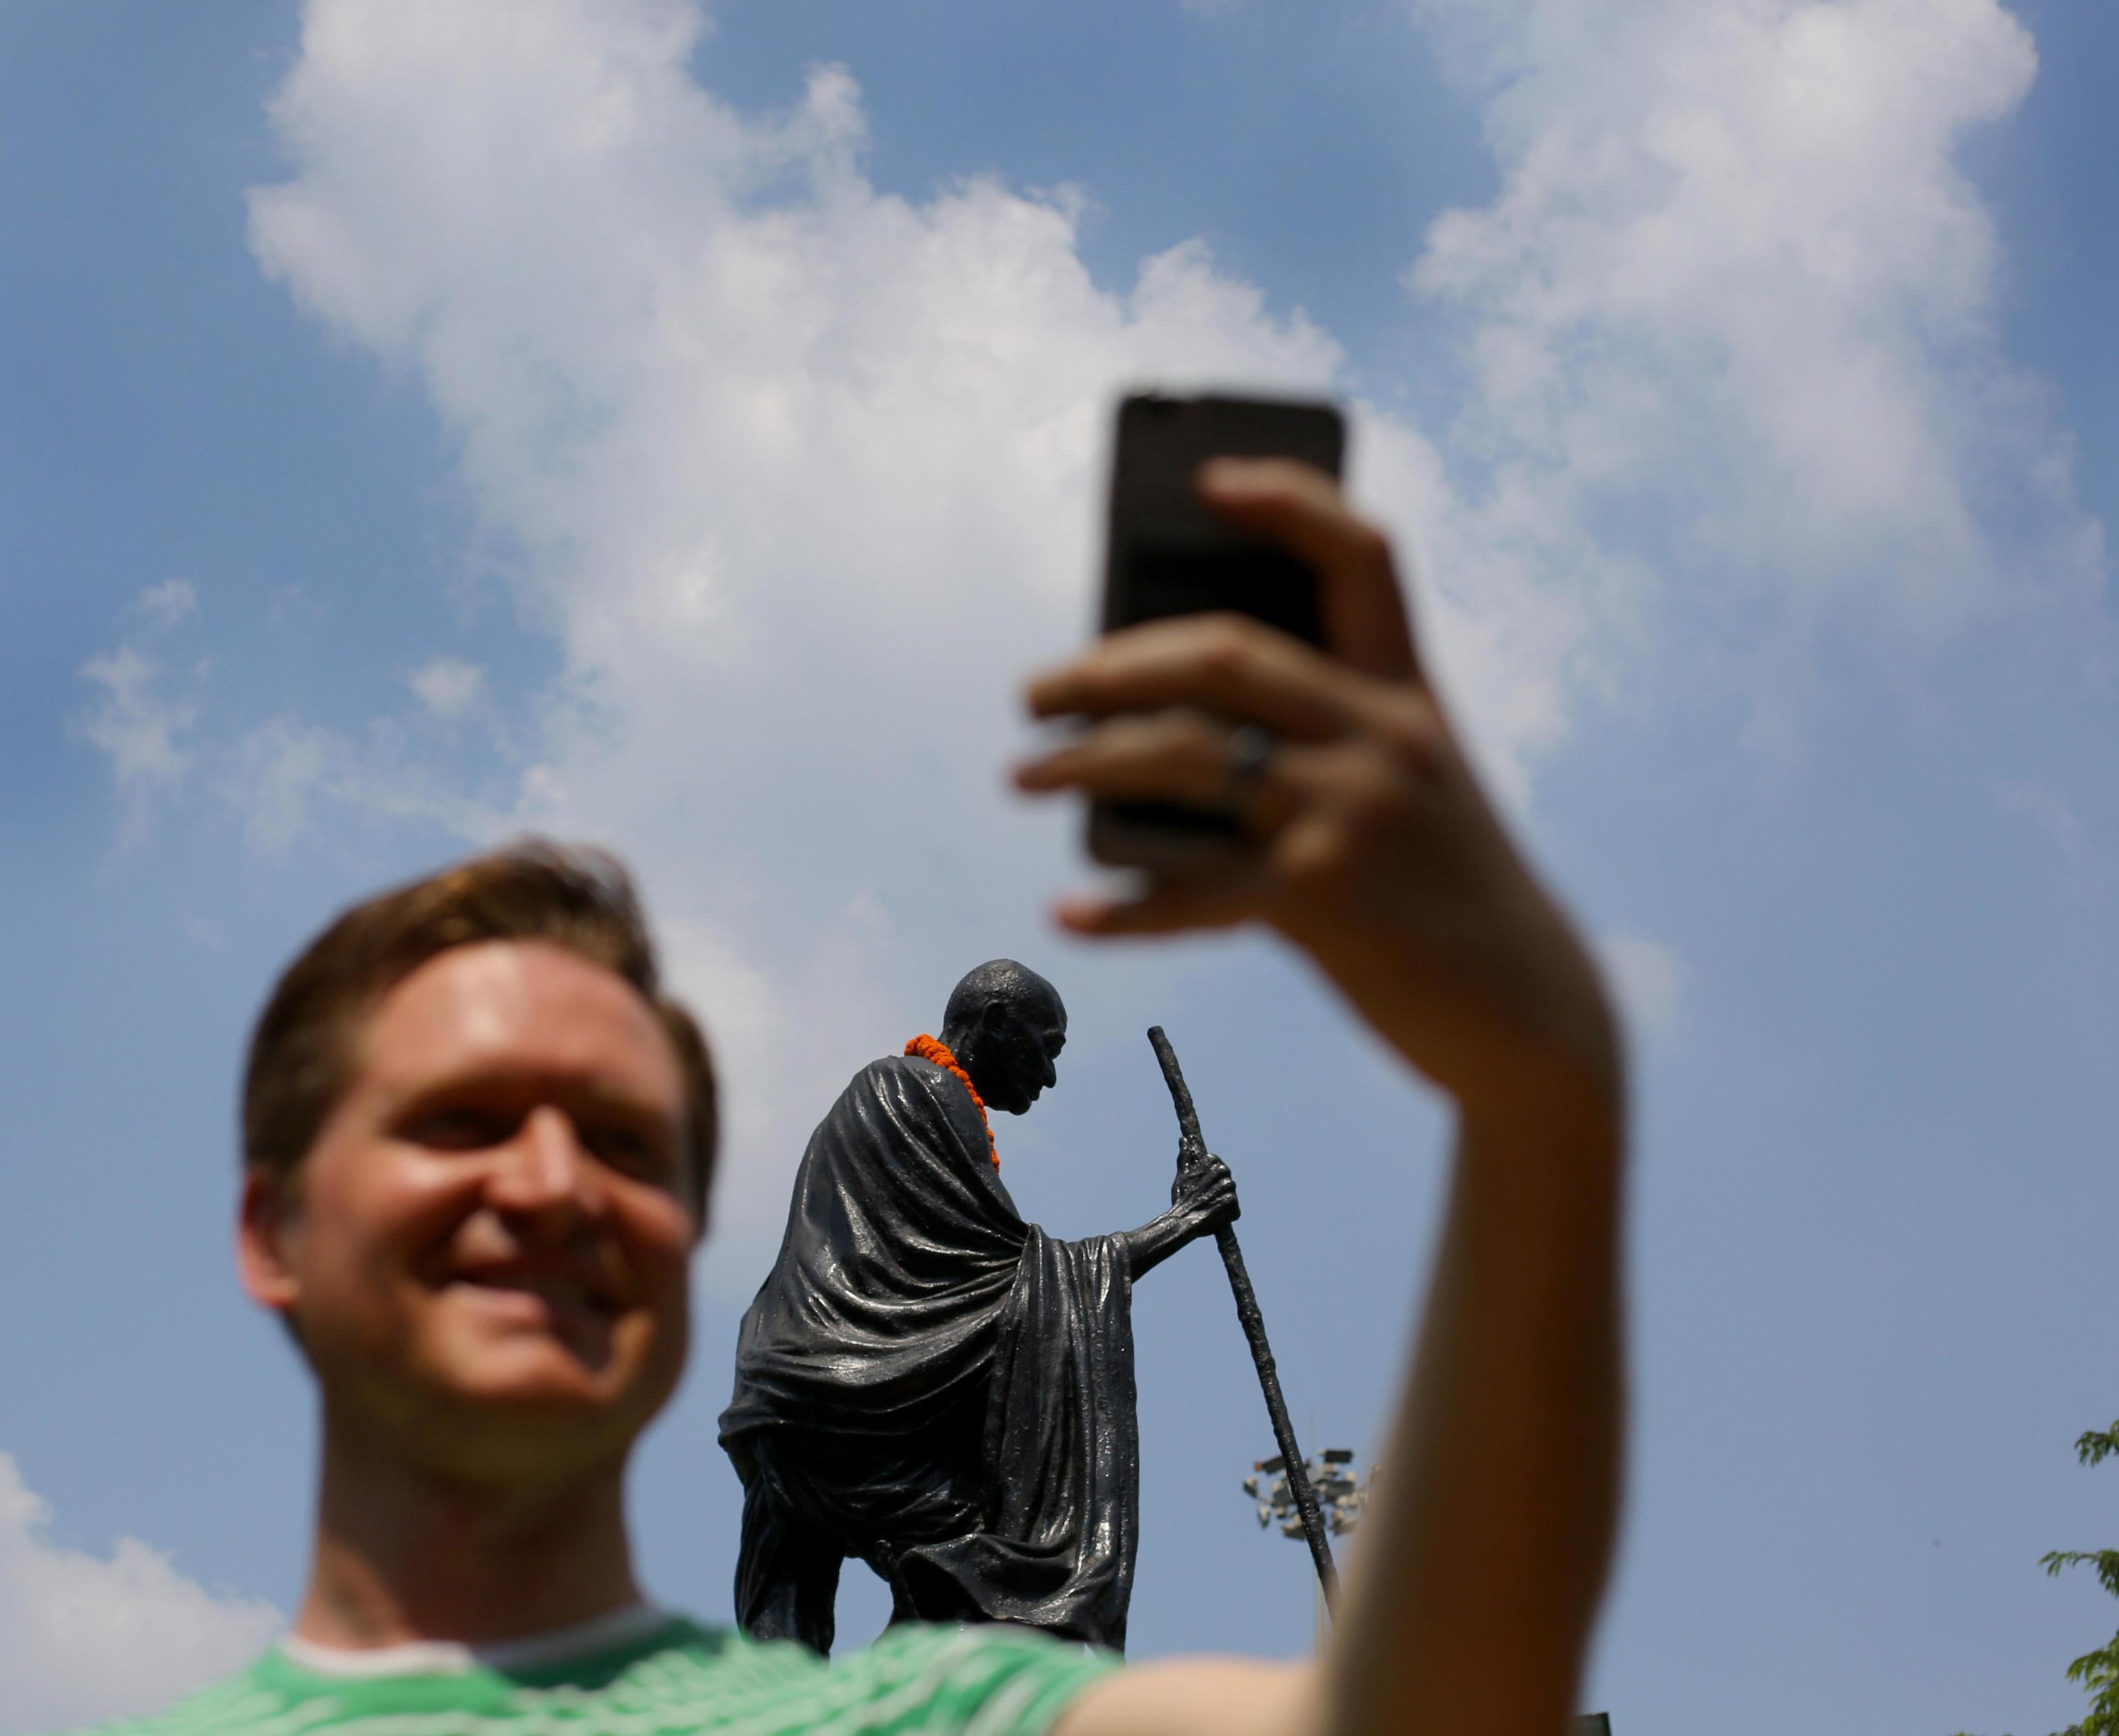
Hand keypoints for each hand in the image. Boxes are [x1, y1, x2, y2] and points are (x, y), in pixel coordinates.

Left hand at [1016, 459, 1619, 1137]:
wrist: (1528, 1013)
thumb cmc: (1445, 897)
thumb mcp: (1411, 792)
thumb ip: (1322, 747)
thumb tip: (1161, 742)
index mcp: (1411, 694)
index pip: (1361, 559)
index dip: (1289, 501)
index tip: (1208, 482)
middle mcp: (1382, 735)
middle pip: (1221, 653)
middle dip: (1109, 664)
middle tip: (1035, 691)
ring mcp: (1350, 812)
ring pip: (1184, 753)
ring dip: (1085, 760)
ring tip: (1024, 775)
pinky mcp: (1322, 898)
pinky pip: (1193, 889)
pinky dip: (1123, 905)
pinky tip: (1068, 911)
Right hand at [1171, 1152, 1238, 1237]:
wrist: (1182, 1220)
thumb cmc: (1182, 1197)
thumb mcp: (1182, 1175)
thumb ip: (1186, 1156)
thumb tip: (1184, 1140)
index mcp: (1212, 1161)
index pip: (1218, 1165)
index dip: (1211, 1178)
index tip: (1204, 1186)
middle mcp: (1223, 1171)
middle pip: (1226, 1179)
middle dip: (1217, 1189)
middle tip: (1206, 1198)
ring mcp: (1229, 1187)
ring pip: (1231, 1193)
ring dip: (1223, 1201)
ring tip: (1210, 1207)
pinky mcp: (1233, 1203)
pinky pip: (1235, 1209)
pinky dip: (1227, 1214)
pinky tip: (1216, 1216)